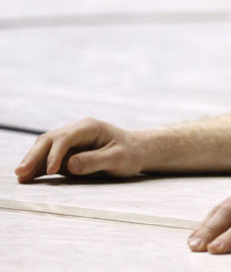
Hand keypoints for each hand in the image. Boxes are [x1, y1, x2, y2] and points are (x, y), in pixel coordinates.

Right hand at [15, 118, 144, 182]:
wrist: (135, 151)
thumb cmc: (130, 153)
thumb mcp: (119, 158)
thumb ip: (95, 160)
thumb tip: (70, 165)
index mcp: (89, 127)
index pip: (66, 137)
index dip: (55, 153)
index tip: (51, 171)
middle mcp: (76, 131)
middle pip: (49, 140)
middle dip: (34, 156)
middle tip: (21, 172)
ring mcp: (69, 141)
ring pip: (44, 148)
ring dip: (32, 161)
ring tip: (20, 176)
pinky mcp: (66, 153)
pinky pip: (47, 158)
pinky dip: (37, 167)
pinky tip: (26, 178)